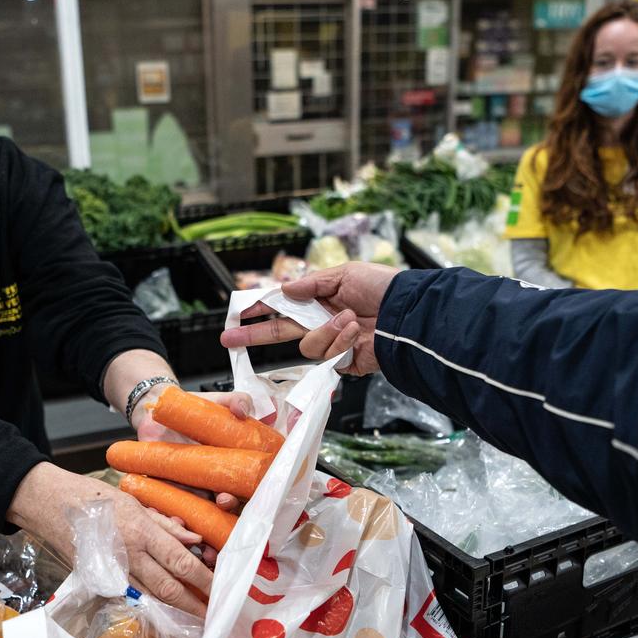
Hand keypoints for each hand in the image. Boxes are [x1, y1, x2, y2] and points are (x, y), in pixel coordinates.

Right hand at [8, 463, 212, 616]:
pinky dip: (150, 599)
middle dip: (193, 603)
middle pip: (169, 588)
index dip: (202, 578)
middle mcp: (129, 555)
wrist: (51, 505)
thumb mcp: (135, 502)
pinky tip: (164, 604)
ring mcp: (113, 571)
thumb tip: (195, 538)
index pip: (180, 562)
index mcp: (141, 531)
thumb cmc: (94, 498)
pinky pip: (131, 593)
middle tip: (211, 610)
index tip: (218, 587)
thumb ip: (165, 524)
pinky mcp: (100, 579)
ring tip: (195, 611)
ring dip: (175, 606)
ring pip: (151, 595)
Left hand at [132, 385, 252, 565]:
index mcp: (232, 470)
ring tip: (189, 541)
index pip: (242, 492)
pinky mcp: (168, 494)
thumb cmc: (197, 410)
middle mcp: (214, 486)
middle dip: (220, 528)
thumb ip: (236, 401)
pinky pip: (168, 511)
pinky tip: (162, 523)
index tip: (227, 499)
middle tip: (216, 525)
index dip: (238, 500)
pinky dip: (166, 519)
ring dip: (195, 535)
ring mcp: (191, 493)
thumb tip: (243, 409)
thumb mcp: (219, 402)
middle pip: (221, 514)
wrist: (159, 412)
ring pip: (197, 520)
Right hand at [219, 262, 397, 375]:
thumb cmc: (383, 288)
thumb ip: (310, 284)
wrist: (408, 314)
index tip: (239, 312)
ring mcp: (332, 344)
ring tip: (350, 318)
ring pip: (307, 346)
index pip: (283, 307)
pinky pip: (328, 356)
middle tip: (229, 339)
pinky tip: (357, 331)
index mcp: (320, 301)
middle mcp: (322, 323)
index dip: (261, 309)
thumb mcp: (344, 274)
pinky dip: (342, 342)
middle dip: (254, 336)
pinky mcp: (344, 363)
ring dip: (327, 331)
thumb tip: (283, 289)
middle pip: (280, 332)